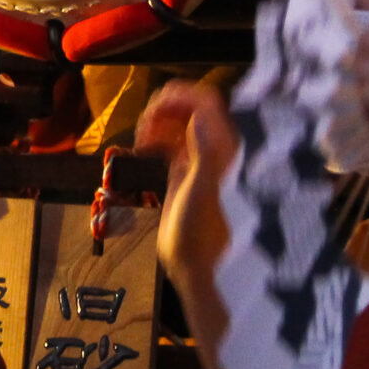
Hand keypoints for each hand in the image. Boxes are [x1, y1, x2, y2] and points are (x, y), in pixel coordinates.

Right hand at [137, 80, 235, 368]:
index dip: (179, 96)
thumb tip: (199, 115)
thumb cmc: (201, 238)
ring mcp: (205, 162)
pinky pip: (175, 140)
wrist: (200, 272)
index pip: (207, 103)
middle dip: (165, 109)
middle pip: (193, 107)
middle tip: (144, 129)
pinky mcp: (191, 174)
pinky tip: (147, 150)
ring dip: (159, 122)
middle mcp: (218, 152)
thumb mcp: (199, 193)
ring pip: (182, 122)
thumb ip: (203, 152)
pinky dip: (158, 137)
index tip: (152, 108)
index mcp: (225, 152)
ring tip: (143, 140)